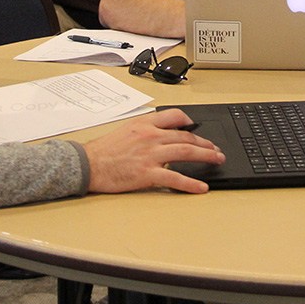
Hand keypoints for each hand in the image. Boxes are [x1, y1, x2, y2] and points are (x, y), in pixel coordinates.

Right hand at [83, 108, 224, 193]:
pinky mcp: (148, 174)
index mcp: (145, 124)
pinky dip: (191, 183)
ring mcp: (151, 155)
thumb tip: (160, 134)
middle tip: (216, 148)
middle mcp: (151, 136)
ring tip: (217, 159)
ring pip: (186, 152)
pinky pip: (175, 178)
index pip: (175, 116)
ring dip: (206, 156)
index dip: (190, 121)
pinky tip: (202, 187)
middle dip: (205, 143)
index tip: (197, 126)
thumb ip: (144, 129)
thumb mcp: (125, 129)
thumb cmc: (103, 151)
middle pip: (186, 136)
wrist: (88, 164)